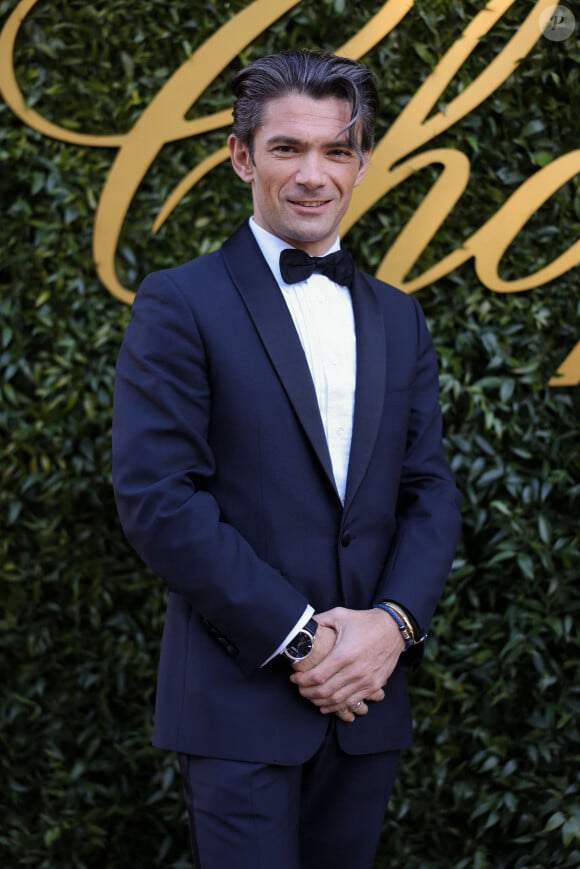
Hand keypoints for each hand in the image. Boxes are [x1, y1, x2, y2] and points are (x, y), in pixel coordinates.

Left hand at [289, 607, 403, 716]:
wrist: (394, 629)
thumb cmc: (365, 621)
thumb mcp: (340, 615)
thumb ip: (319, 621)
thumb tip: (302, 626)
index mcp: (344, 654)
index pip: (317, 676)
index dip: (302, 680)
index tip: (293, 678)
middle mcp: (355, 671)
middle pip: (324, 692)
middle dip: (307, 692)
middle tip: (299, 688)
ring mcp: (366, 681)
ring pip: (337, 700)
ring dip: (319, 702)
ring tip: (309, 696)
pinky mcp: (374, 686)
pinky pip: (352, 702)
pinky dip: (336, 707)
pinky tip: (325, 706)